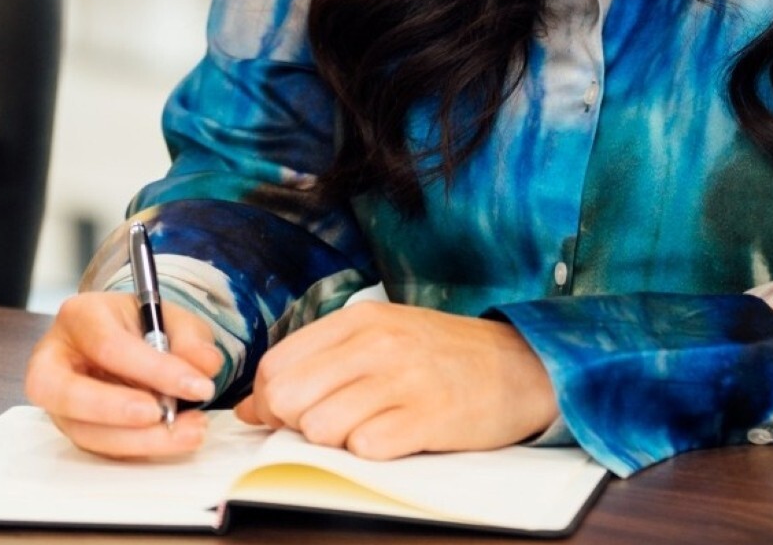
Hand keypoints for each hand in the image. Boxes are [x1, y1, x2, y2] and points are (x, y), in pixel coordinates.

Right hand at [24, 291, 222, 458]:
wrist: (128, 340)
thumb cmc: (144, 325)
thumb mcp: (173, 318)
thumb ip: (191, 338)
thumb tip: (206, 365)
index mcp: (80, 316)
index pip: (108, 346)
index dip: (153, 369)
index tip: (198, 386)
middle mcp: (54, 360)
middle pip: (70, 394)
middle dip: (118, 411)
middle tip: (165, 417)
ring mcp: (58, 400)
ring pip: (84, 431)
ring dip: (137, 440)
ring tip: (186, 434)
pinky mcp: (71, 428)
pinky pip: (99, 446)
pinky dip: (137, 448)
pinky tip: (172, 440)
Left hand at [235, 303, 556, 459]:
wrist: (523, 366)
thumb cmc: (443, 356)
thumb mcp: (381, 340)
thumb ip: (316, 364)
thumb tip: (250, 407)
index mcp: (360, 320)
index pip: (276, 366)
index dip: (273, 400)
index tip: (296, 411)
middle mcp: (379, 344)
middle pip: (289, 399)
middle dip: (298, 423)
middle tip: (335, 422)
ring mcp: (404, 380)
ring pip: (321, 429)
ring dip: (338, 440)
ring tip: (372, 426)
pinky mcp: (429, 418)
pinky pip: (366, 450)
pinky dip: (374, 452)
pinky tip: (399, 435)